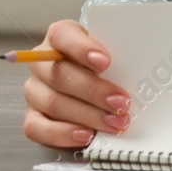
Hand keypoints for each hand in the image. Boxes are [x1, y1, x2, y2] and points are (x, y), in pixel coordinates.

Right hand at [20, 19, 131, 149]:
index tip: (105, 62)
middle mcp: (41, 62)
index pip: (62, 35)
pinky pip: (37, 128)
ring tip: (114, 123)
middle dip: (94, 91)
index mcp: (59, 37)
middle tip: (121, 103)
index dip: (82, 48)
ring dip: (87, 115)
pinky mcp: (32, 117)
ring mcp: (34, 91)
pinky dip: (62, 134)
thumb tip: (140, 71)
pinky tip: (86, 135)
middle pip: (60, 74)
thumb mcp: (111, 52)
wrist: (92, 81)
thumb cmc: (104, 64)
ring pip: (52, 102)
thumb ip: (117, 55)